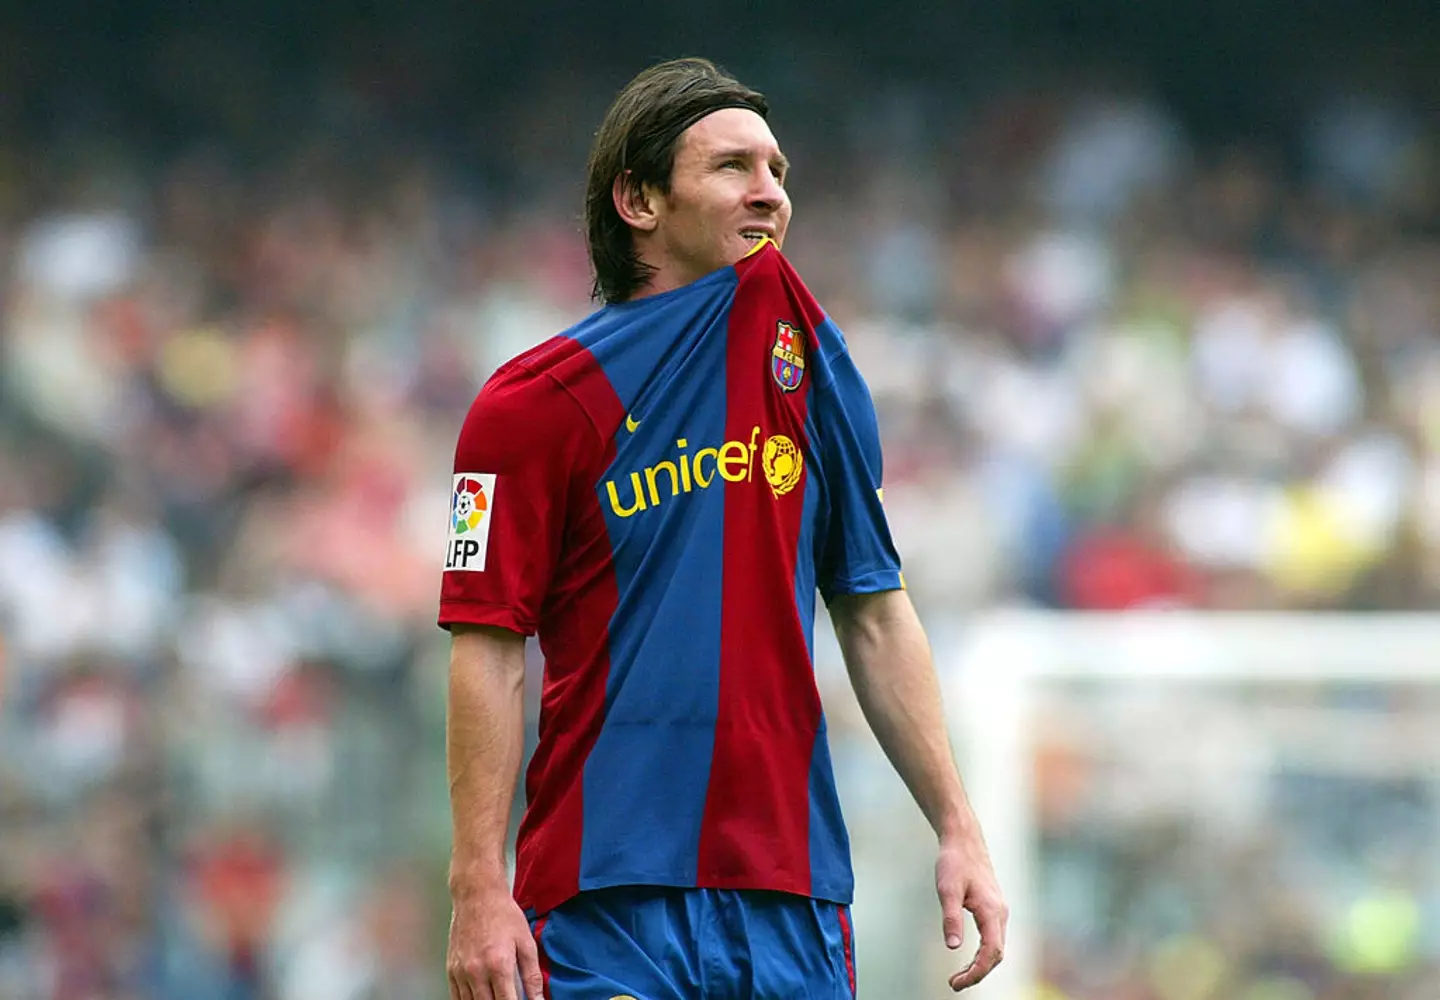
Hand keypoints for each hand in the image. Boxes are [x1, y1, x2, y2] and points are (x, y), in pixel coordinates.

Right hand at [447, 882, 544, 999]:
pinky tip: (479, 998)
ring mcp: (461, 972)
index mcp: (499, 965)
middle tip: (509, 998)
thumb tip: (538, 999)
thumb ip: (532, 975)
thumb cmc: (503, 915)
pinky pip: (456, 997)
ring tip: (496, 996)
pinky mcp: (451, 969)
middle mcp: (476, 971)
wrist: (477, 895)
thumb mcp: (526, 943)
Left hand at [935, 832, 1007, 991]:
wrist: (963, 840)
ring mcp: (999, 911)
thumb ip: (951, 918)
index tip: (957, 983)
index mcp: (992, 911)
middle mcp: (1001, 913)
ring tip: (959, 977)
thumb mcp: (947, 890)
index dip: (976, 972)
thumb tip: (953, 947)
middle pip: (997, 954)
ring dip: (980, 965)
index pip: (991, 952)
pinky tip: (967, 959)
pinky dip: (982, 953)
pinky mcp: (994, 908)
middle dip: (978, 973)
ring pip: (996, 947)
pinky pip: (993, 938)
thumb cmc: (954, 862)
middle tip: (954, 984)